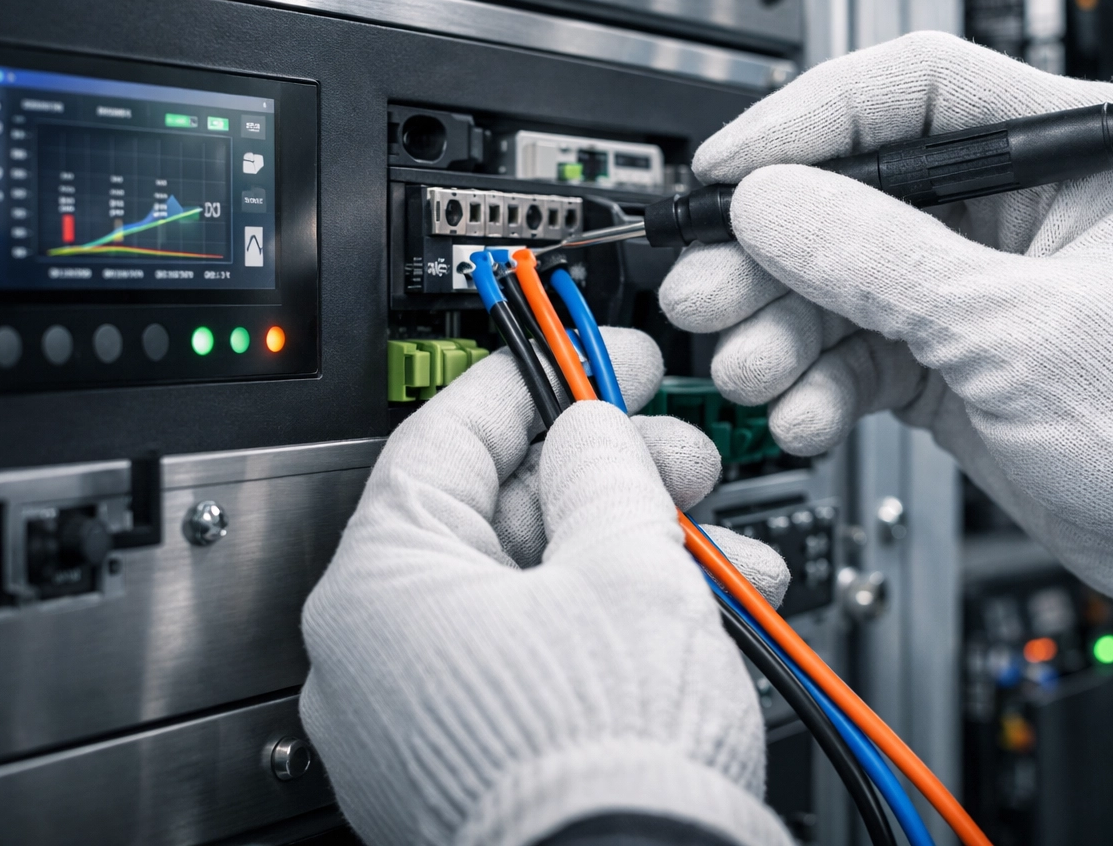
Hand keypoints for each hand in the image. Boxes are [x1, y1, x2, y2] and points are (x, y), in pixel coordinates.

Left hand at [301, 327, 793, 845]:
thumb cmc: (608, 759)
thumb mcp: (626, 562)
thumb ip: (603, 466)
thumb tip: (589, 428)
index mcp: (383, 586)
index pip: (448, 435)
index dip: (537, 377)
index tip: (591, 349)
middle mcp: (381, 655)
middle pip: (505, 516)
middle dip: (616, 479)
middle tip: (685, 458)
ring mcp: (425, 719)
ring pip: (540, 592)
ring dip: (642, 558)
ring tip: (731, 558)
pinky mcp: (478, 764)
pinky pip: (545, 661)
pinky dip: (621, 630)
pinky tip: (706, 618)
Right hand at [659, 31, 1112, 647]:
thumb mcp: (1024, 332)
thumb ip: (885, 263)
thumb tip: (772, 204)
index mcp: (1066, 145)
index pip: (908, 90)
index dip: (804, 121)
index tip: (728, 173)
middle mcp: (1014, 203)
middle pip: (854, 191)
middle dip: (773, 249)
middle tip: (709, 293)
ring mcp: (977, 282)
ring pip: (842, 276)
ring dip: (784, 325)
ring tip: (754, 370)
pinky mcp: (953, 353)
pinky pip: (859, 348)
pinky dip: (820, 382)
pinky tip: (804, 413)